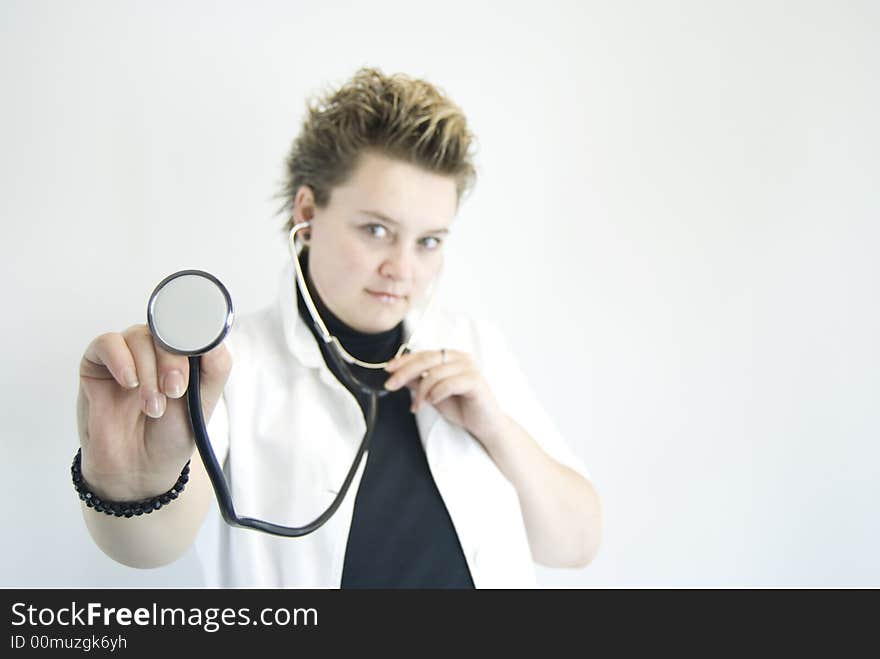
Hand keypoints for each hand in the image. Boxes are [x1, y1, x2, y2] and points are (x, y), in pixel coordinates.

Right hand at [77, 324, 231, 500]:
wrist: (140, 468)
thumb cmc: (172, 434)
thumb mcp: (204, 402)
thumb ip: (215, 367)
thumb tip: (216, 334)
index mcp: (185, 353)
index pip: (191, 326)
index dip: (194, 338)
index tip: (197, 359)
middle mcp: (156, 349)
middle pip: (165, 330)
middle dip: (172, 362)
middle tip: (174, 392)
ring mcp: (127, 354)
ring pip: (139, 337)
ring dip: (148, 372)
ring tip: (152, 406)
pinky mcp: (98, 362)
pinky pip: (107, 343)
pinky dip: (120, 360)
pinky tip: (129, 383)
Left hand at [383, 349, 508, 446]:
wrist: (485, 426)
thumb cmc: (462, 407)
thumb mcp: (433, 394)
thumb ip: (419, 382)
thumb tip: (398, 375)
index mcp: (451, 357)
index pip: (423, 354)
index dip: (403, 360)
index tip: (388, 369)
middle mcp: (460, 358)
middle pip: (426, 359)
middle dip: (405, 372)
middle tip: (391, 385)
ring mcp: (470, 368)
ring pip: (435, 372)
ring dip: (421, 391)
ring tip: (418, 406)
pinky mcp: (476, 381)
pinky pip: (449, 383)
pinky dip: (437, 392)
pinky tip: (433, 401)